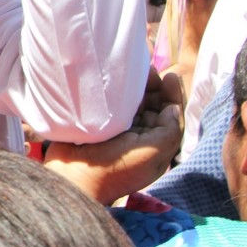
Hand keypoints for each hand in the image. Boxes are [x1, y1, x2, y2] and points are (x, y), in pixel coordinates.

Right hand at [44, 71, 183, 204]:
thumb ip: (170, 131)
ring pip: (134, 104)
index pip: (170, 116)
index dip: (173, 96)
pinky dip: (118, 92)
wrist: (74, 176)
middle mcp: (139, 138)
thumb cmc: (116, 168)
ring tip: (134, 69)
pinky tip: (116, 79)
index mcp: (155, 146)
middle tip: (149, 69)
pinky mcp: (99, 124)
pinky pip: (113, 104)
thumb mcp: (152, 153)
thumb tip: (172, 108)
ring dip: (137, 87)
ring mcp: (118, 131)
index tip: (170, 76)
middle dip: (155, 87)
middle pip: (153, 107)